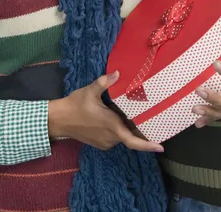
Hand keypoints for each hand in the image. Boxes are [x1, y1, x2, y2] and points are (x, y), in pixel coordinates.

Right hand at [48, 71, 163, 152]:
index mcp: (111, 126)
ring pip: (122, 136)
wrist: (59, 119)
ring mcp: (105, 143)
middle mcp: (111, 138)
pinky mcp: (100, 144)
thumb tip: (118, 73)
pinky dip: (119, 130)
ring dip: (127, 127)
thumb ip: (105, 82)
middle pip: (130, 135)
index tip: (160, 147)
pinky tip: (119, 118)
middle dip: (139, 128)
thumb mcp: (90, 91)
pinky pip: (115, 138)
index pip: (133, 141)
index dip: (147, 145)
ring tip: (133, 114)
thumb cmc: (75, 105)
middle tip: (150, 117)